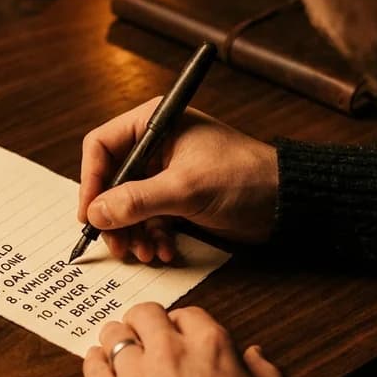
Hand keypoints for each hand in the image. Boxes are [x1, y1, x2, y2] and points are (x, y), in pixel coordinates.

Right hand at [78, 98, 278, 262]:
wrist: (287, 201)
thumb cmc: (243, 178)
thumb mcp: (185, 189)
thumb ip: (138, 200)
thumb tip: (96, 212)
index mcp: (155, 123)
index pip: (102, 146)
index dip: (91, 181)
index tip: (90, 214)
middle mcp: (156, 145)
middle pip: (112, 180)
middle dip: (113, 216)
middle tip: (117, 245)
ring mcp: (166, 172)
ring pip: (129, 204)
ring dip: (132, 232)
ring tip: (145, 253)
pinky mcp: (178, 197)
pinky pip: (150, 218)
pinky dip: (152, 236)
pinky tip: (164, 251)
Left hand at [83, 302, 291, 376]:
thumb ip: (266, 376)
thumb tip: (255, 356)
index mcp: (211, 348)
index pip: (187, 314)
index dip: (182, 325)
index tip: (178, 335)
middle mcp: (169, 353)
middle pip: (144, 314)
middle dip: (145, 323)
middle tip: (145, 337)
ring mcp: (135, 375)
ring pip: (114, 335)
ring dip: (117, 340)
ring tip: (119, 351)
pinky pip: (92, 365)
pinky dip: (95, 362)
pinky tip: (100, 366)